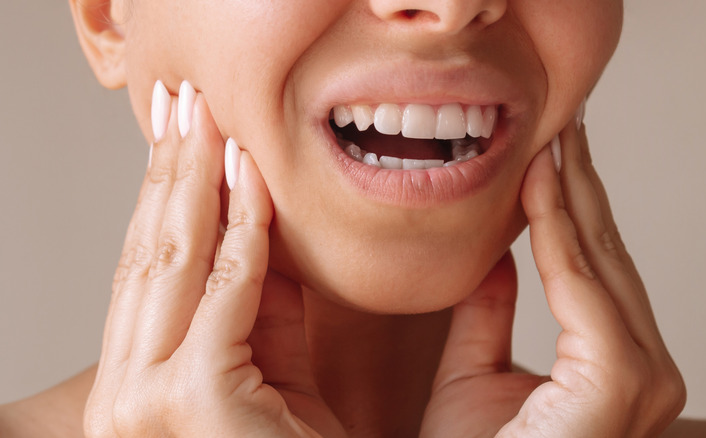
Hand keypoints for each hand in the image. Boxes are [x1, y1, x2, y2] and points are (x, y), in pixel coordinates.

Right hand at [83, 82, 345, 437]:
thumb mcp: (277, 376)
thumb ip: (262, 310)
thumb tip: (259, 226)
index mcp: (141, 387)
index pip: (147, 274)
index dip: (164, 199)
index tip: (182, 139)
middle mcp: (124, 396)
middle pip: (147, 259)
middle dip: (167, 174)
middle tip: (181, 106)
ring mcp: (147, 402)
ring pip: (170, 264)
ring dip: (193, 182)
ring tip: (204, 119)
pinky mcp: (193, 400)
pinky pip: (227, 292)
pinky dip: (244, 231)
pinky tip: (251, 179)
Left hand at [421, 121, 685, 436]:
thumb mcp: (472, 373)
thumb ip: (487, 317)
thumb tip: (492, 259)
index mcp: (609, 365)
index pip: (592, 268)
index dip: (569, 206)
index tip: (549, 151)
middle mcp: (640, 370)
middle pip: (606, 255)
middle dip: (581, 185)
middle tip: (562, 121)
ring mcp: (637, 379)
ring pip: (602, 263)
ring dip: (573, 196)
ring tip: (552, 137)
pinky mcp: (615, 385)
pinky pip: (584, 293)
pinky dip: (561, 237)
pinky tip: (538, 189)